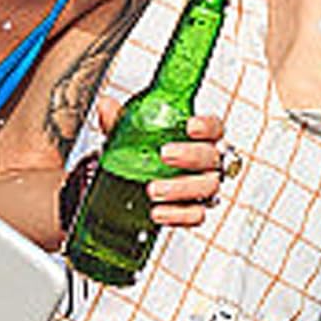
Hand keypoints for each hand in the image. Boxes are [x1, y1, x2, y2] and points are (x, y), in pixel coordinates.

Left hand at [94, 97, 227, 226]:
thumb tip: (105, 105)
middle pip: (212, 157)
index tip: (190, 126)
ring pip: (207, 188)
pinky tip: (157, 212)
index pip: (215, 127)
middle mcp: (209, 160)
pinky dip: (178, 215)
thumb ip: (121, 118)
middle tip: (164, 155)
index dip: (207, 126)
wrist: (139, 177)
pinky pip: (196, 215)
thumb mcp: (132, 129)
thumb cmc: (147, 147)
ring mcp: (204, 186)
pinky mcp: (195, 210)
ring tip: (152, 189)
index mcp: (201, 136)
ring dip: (180, 189)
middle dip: (190, 156)